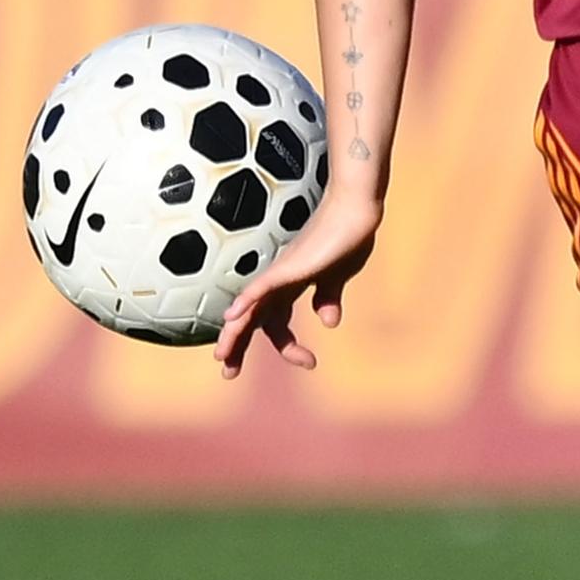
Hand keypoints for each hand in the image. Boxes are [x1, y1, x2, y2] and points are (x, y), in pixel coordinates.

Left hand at [215, 189, 379, 376]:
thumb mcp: (339, 275)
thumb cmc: (349, 236)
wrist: (357, 208)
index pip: (278, 320)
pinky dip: (247, 302)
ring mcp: (283, 272)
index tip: (310, 362)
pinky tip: (232, 317)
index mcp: (292, 284)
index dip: (287, 346)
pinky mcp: (289, 265)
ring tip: (222, 355)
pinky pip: (263, 286)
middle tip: (228, 372)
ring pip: (249, 307)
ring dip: (234, 332)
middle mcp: (280, 280)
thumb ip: (329, 296)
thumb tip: (328, 322)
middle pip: (251, 317)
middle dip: (238, 345)